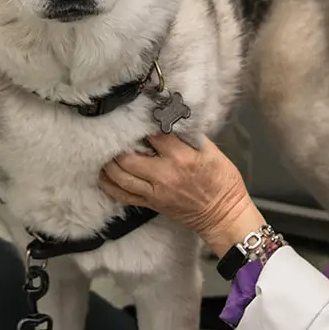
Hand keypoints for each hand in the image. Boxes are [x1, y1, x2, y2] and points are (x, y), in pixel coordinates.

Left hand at [100, 133, 264, 256]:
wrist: (224, 215)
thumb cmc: (223, 181)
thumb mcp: (212, 151)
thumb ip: (189, 135)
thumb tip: (171, 119)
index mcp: (181, 158)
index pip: (153, 134)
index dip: (143, 123)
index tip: (138, 115)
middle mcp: (164, 175)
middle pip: (127, 157)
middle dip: (118, 143)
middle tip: (115, 133)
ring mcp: (155, 192)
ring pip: (120, 176)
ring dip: (109, 163)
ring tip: (106, 151)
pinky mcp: (151, 204)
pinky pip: (122, 195)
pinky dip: (109, 184)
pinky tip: (104, 174)